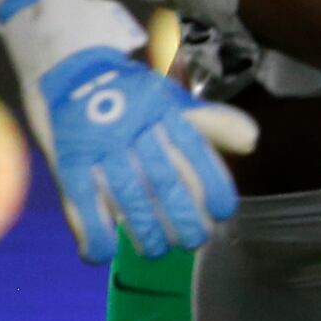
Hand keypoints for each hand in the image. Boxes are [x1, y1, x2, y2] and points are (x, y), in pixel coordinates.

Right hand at [0, 0, 256, 262]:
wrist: (69, 66)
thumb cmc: (130, 94)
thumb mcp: (173, 100)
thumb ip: (212, 122)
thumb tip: (252, 142)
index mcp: (163, 110)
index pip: (195, 151)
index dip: (213, 184)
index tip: (225, 211)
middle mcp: (133, 127)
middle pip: (162, 180)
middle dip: (182, 216)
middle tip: (195, 241)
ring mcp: (99, 144)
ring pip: (126, 195)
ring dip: (143, 230)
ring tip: (158, 251)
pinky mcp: (67, 160)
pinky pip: (80, 200)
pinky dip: (91, 230)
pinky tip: (103, 254)